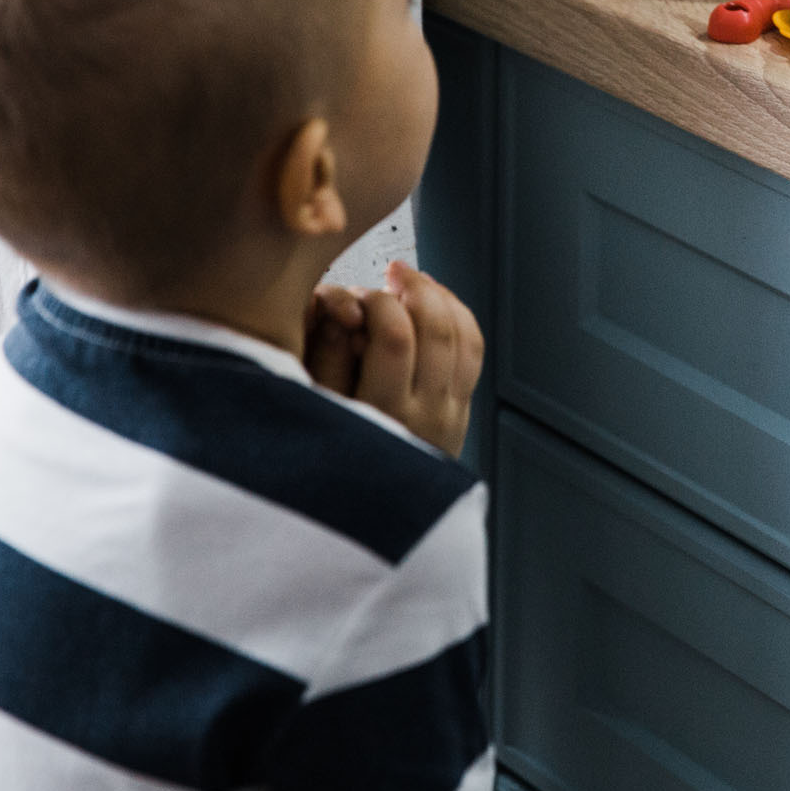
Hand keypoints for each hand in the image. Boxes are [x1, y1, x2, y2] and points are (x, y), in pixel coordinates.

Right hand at [303, 263, 484, 457]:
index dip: (378, 302)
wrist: (373, 519)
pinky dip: (460, 319)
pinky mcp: (462, 414)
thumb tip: (340, 307)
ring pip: (464, 338)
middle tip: (395, 271)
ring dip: (442, 299)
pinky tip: (437, 306)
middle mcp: (425, 414)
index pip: (394, 336)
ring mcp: (450, 414)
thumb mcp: (315, 414)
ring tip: (416, 282)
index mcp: (382, 414)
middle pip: (437, 330)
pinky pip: (473, 354)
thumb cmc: (331, 464)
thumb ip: (325, 359)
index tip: (360, 296)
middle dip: (416, 288)